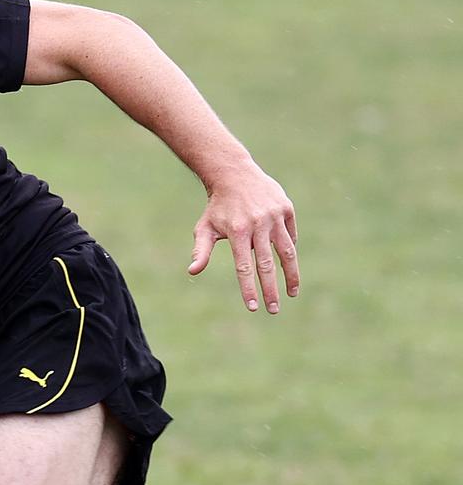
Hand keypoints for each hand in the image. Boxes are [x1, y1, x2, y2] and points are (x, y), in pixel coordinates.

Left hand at [188, 167, 299, 313]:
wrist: (234, 174)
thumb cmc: (217, 207)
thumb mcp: (205, 227)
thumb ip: (202, 250)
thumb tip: (192, 271)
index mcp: (236, 231)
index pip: (244, 267)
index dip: (249, 288)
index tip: (253, 307)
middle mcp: (258, 224)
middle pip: (267, 264)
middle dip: (271, 290)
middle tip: (273, 310)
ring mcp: (274, 216)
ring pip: (287, 252)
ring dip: (291, 275)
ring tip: (292, 293)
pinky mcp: (286, 209)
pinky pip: (291, 236)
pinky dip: (290, 251)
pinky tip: (288, 266)